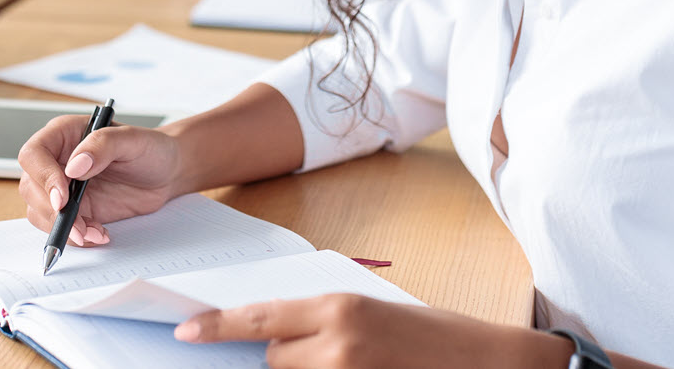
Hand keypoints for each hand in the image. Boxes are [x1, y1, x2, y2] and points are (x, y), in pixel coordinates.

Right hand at [17, 114, 185, 245]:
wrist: (167, 173)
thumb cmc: (151, 149)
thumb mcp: (133, 140)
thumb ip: (103, 145)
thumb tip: (75, 165)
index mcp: (64, 135)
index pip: (34, 154)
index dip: (43, 177)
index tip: (63, 197)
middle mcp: (58, 161)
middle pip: (32, 188)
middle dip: (52, 211)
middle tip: (79, 225)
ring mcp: (64, 188)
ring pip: (41, 212)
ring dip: (64, 228)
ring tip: (94, 232)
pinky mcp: (76, 210)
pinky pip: (62, 227)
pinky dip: (77, 236)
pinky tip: (99, 234)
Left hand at [175, 296, 576, 368]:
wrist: (488, 365)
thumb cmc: (435, 336)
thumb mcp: (374, 312)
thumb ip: (325, 322)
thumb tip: (274, 336)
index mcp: (340, 309)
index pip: (260, 317)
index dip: (217, 326)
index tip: (185, 331)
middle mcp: (337, 347)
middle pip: (273, 357)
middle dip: (285, 356)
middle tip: (323, 351)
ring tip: (353, 363)